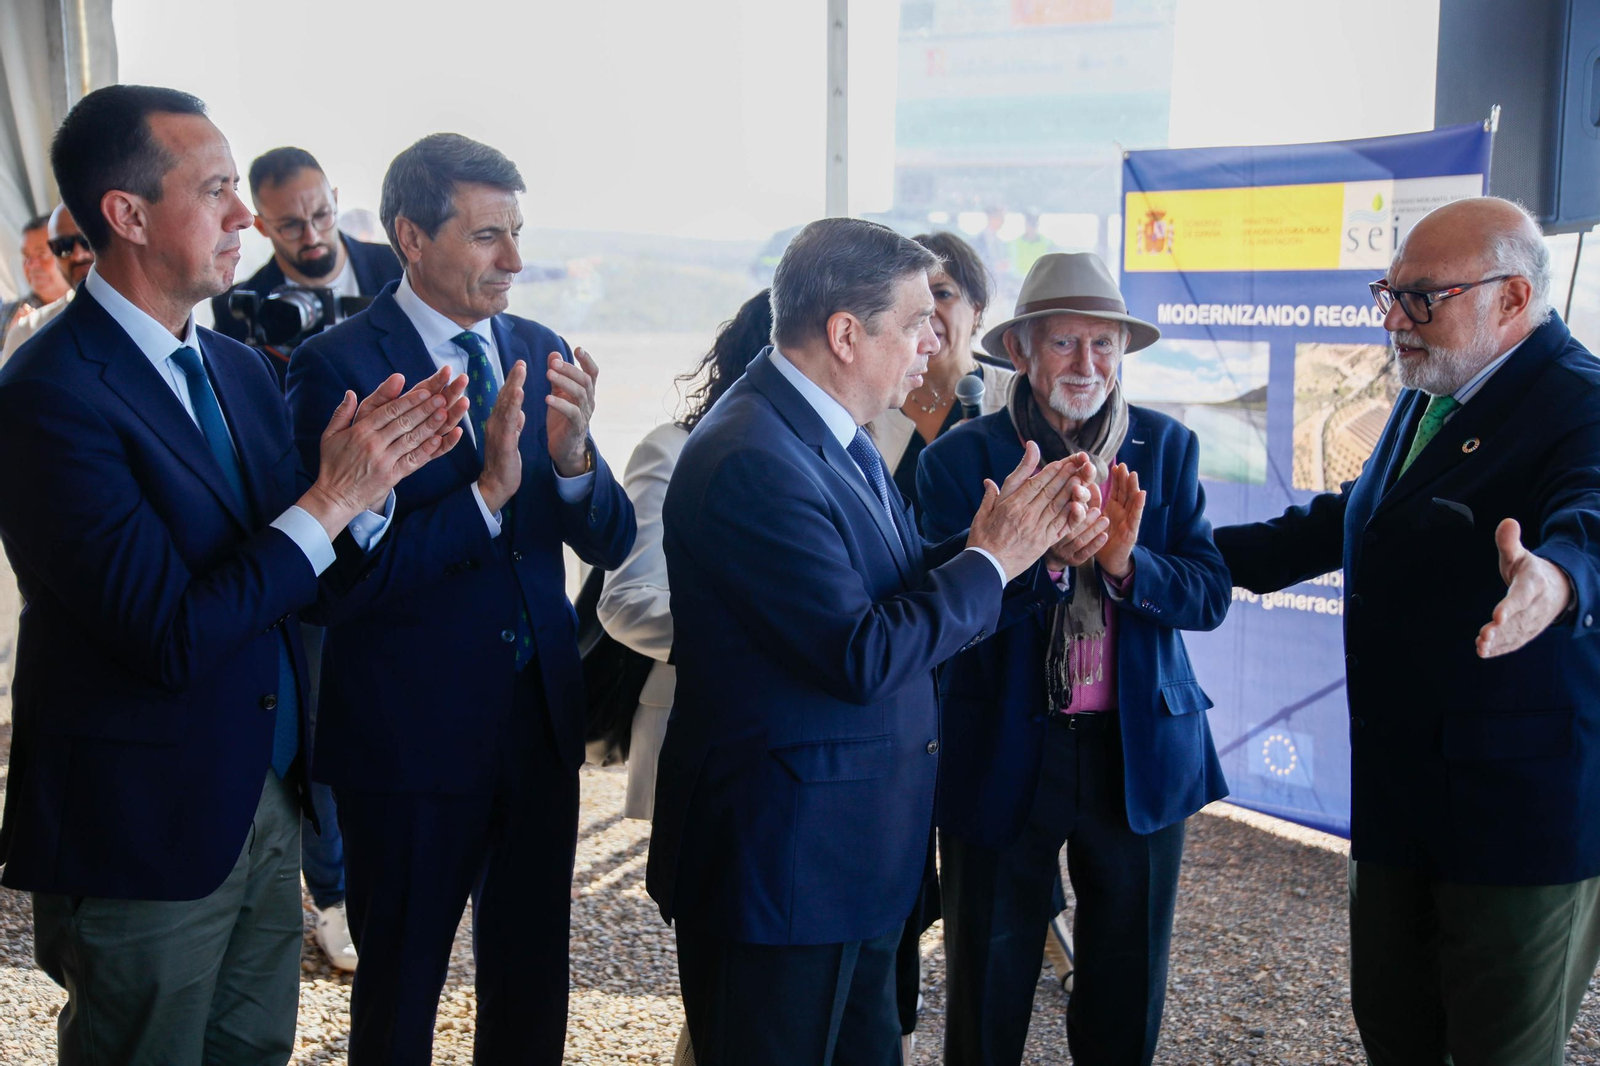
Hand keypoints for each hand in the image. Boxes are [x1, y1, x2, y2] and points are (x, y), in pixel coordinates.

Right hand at [300, 370, 467, 537]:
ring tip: (445, 414)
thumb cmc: (333, 465)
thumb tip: (350, 392)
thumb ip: (341, 413)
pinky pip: (412, 460)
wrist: (335, 497)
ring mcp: (384, 460)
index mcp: (360, 431)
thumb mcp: (330, 436)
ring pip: (411, 439)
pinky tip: (439, 440)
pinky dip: (426, 450)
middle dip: (424, 409)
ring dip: (429, 426)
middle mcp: (373, 443)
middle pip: (403, 422)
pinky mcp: (391, 476)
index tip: (425, 391)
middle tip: (442, 398)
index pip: (389, 411)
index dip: (409, 400)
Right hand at [476, 360, 529, 513]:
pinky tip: (519, 392)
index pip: (505, 399)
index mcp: (497, 423)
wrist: (497, 485)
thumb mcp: (511, 441)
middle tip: (521, 361)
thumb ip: (514, 425)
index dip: (512, 382)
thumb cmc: (504, 464)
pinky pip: (509, 419)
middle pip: (503, 396)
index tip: (520, 367)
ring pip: (505, 404)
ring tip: (521, 369)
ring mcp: (497, 431)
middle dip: (512, 378)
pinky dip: (513, 404)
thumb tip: (520, 413)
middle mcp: (494, 423)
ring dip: (513, 385)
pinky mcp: (503, 440)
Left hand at [547, 347, 597, 477]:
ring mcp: (584, 414)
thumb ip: (558, 375)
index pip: (592, 373)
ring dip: (564, 382)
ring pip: (580, 394)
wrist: (565, 448)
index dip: (587, 360)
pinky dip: (560, 404)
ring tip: (548, 374)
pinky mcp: (576, 427)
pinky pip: (572, 413)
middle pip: (585, 380)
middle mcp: (589, 401)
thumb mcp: (559, 393)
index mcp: (586, 392)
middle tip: (552, 363)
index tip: (577, 349)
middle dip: (569, 369)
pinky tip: (548, 398)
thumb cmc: (562, 419)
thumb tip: (554, 354)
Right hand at [968, 442, 1098, 580]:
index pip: (1035, 483)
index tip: (1061, 462)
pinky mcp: (1044, 542)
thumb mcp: (982, 515)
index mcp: (1011, 505)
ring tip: (1082, 479)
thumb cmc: (983, 541)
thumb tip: (989, 481)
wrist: (988, 567)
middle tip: (1078, 464)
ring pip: (1058, 506)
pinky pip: (1061, 525)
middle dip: (1065, 476)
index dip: (1050, 472)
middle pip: (1050, 491)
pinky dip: (1071, 514)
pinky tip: (1080, 505)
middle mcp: (1026, 514)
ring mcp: (1037, 529)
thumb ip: (990, 496)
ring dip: (1071, 491)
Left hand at [1094, 463, 1145, 578]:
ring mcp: (1129, 521)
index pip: (1117, 490)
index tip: (1115, 466)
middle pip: (1126, 492)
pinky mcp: (1132, 531)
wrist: (1108, 561)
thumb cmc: (1102, 539)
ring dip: (1133, 487)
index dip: (1117, 478)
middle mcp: (1124, 512)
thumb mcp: (1094, 519)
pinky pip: (1136, 516)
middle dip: (1125, 479)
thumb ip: (1092, 503)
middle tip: (1123, 466)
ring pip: (1132, 501)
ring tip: (1133, 474)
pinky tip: (1141, 494)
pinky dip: (1139, 504)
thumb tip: (1087, 486)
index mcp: (1114, 508)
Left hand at [1477, 518, 1573, 657]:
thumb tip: (1507, 521)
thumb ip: (1509, 542)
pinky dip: (1501, 648)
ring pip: (1516, 633)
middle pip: (1518, 619)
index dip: (1510, 607)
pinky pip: (1516, 641)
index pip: (1521, 596)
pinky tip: (1484, 651)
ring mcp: (1534, 621)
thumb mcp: (1520, 554)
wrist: (1557, 587)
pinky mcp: (1529, 631)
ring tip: (1481, 647)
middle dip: (1501, 630)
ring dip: (1499, 642)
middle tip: (1483, 636)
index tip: (1497, 616)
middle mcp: (1536, 605)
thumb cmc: (1530, 569)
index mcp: (1534, 584)